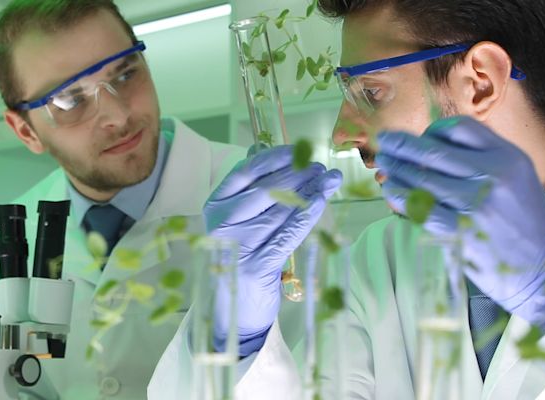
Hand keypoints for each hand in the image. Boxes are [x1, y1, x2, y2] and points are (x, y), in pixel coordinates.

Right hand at [205, 145, 341, 355]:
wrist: (235, 310)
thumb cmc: (241, 259)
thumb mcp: (238, 223)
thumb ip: (249, 191)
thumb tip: (273, 156)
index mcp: (214, 206)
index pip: (246, 172)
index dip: (274, 158)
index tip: (299, 151)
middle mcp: (221, 223)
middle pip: (266, 189)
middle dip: (299, 174)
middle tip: (322, 168)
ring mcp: (238, 245)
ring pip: (281, 210)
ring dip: (310, 192)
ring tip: (331, 180)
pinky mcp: (257, 266)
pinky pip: (288, 235)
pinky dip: (306, 216)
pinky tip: (322, 202)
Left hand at [375, 116, 544, 330]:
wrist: (543, 268)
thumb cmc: (524, 222)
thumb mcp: (517, 178)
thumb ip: (484, 158)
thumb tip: (433, 145)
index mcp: (509, 157)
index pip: (461, 128)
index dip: (433, 130)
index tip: (420, 137)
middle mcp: (494, 175)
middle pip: (435, 151)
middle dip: (403, 145)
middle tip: (385, 141)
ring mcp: (477, 204)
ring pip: (424, 178)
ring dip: (397, 169)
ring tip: (384, 165)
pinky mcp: (462, 232)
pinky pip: (421, 208)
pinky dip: (400, 197)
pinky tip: (390, 191)